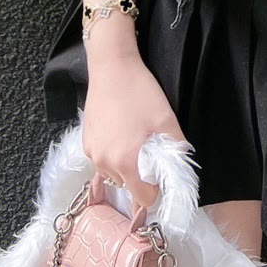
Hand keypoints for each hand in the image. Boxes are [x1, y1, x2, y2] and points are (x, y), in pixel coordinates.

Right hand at [81, 54, 187, 211]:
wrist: (112, 68)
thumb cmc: (139, 92)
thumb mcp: (166, 119)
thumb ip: (175, 147)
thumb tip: (180, 165)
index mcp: (125, 161)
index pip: (143, 198)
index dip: (156, 190)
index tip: (160, 176)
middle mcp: (104, 162)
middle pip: (128, 185)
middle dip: (140, 174)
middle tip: (148, 149)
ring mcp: (92, 153)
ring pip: (114, 174)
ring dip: (125, 165)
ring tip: (133, 139)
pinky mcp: (86, 142)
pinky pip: (103, 160)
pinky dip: (113, 154)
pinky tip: (120, 133)